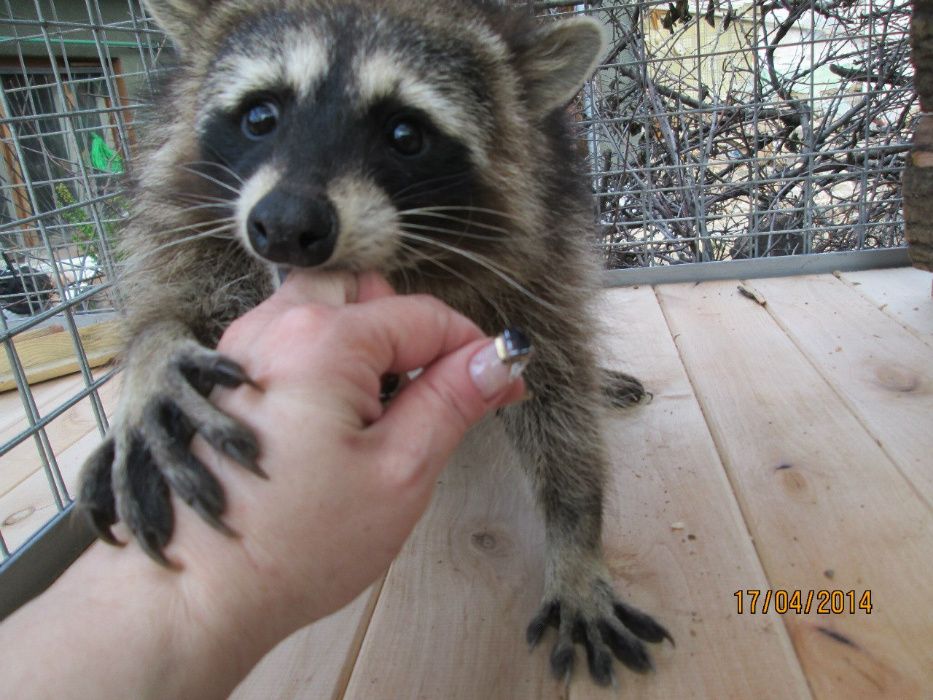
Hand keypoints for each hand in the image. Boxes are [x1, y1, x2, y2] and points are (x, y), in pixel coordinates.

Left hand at [171, 270, 526, 645]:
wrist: (197, 595)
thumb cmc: (298, 544)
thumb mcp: (400, 471)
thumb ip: (452, 400)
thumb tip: (499, 357)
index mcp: (322, 341)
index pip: (423, 316)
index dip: (472, 350)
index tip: (500, 386)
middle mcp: (273, 326)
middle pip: (366, 292)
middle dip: (410, 334)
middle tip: (428, 395)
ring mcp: (238, 348)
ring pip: (325, 308)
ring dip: (366, 344)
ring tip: (379, 413)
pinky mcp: (223, 377)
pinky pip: (290, 338)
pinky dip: (327, 359)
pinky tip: (333, 419)